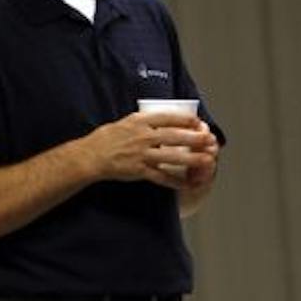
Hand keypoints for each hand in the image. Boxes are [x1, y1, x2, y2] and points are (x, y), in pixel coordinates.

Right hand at [82, 112, 215, 187]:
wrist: (89, 156)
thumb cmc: (106, 139)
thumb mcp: (126, 122)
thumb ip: (146, 121)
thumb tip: (166, 121)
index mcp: (140, 121)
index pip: (169, 118)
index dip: (187, 120)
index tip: (199, 123)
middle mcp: (142, 137)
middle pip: (174, 137)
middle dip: (195, 138)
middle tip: (210, 140)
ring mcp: (141, 154)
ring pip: (171, 156)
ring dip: (191, 159)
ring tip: (207, 160)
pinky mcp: (138, 170)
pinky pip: (160, 176)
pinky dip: (174, 181)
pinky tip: (186, 183)